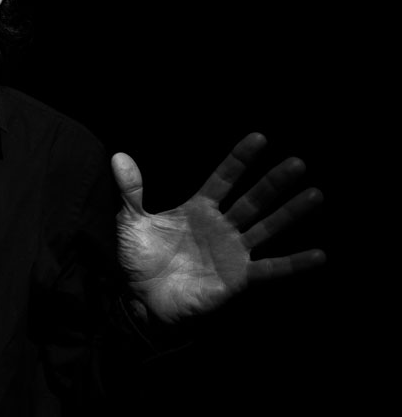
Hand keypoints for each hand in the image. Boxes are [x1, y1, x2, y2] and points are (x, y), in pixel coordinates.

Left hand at [113, 133, 323, 323]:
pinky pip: (270, 269)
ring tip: (314, 194)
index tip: (259, 137)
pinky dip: (294, 263)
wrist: (138, 300)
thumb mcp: (131, 221)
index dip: (239, 159)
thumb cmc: (138, 260)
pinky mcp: (238, 278)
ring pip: (267, 227)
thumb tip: (118, 156)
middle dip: (273, 182)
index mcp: (198, 209)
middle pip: (252, 199)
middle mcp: (221, 227)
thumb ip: (131, 190)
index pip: (223, 178)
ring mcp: (232, 251)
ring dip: (290, 213)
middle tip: (297, 163)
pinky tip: (319, 255)